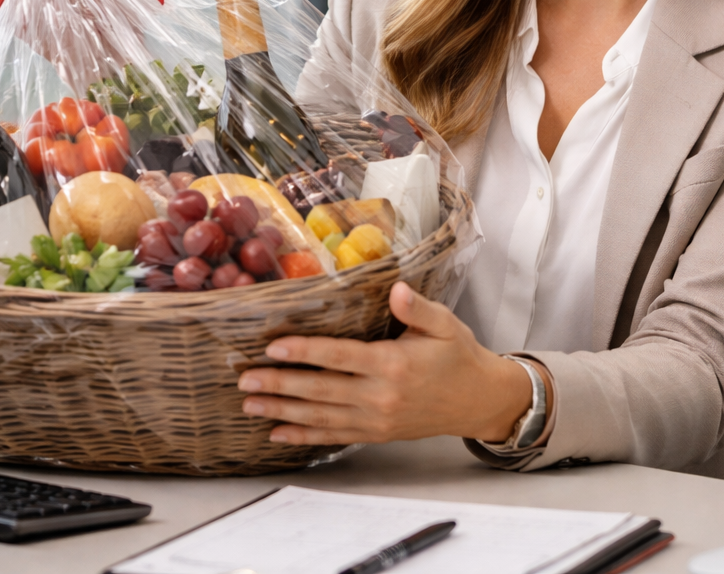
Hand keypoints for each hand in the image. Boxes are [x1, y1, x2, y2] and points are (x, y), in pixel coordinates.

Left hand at [237, 281, 536, 444]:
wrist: (478, 400)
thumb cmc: (459, 356)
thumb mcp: (445, 323)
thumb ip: (418, 307)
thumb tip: (396, 288)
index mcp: (393, 364)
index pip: (339, 356)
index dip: (304, 353)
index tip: (273, 347)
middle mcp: (381, 396)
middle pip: (321, 391)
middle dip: (280, 385)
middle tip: (245, 381)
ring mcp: (377, 419)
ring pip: (321, 416)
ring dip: (283, 412)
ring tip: (250, 406)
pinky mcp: (376, 433)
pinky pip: (334, 436)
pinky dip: (304, 436)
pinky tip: (278, 433)